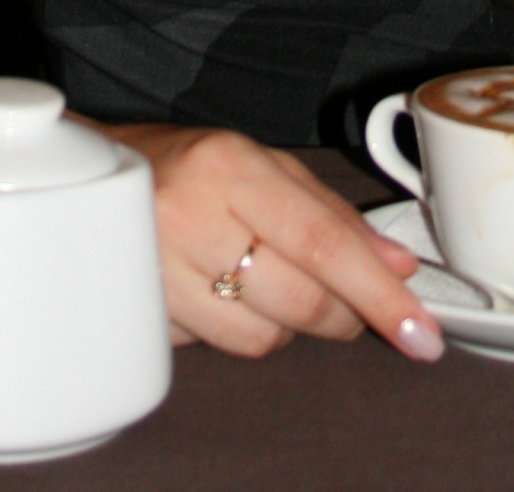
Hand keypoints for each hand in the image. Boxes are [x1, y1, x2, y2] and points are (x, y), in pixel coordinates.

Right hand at [104, 123, 443, 361]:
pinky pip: (216, 349)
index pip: (322, 240)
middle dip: (342, 313)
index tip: (420, 329)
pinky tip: (218, 292)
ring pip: (262, 337)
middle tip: (349, 304)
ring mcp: (157, 270)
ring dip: (285, 324)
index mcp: (229, 166)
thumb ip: (332, 213)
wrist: (92, 179)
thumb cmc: (187, 166)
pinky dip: (234, 329)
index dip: (379, 292)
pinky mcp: (140, 316)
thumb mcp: (262, 164)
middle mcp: (189, 214)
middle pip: (299, 299)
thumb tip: (396, 265)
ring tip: (263, 281)